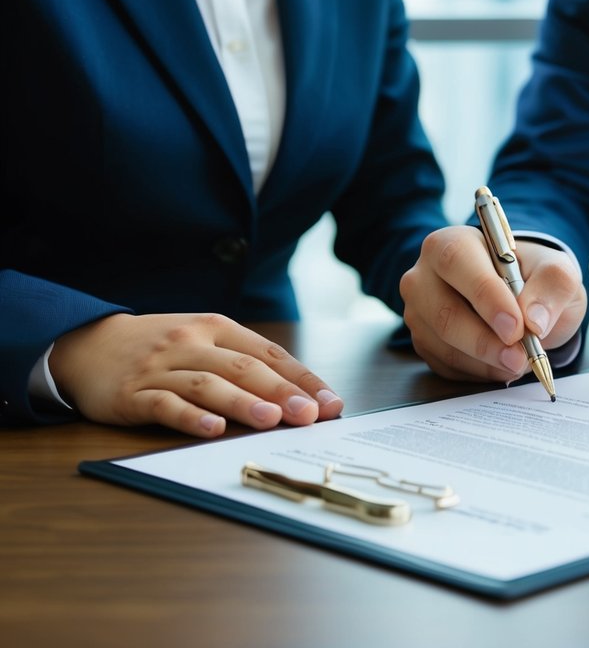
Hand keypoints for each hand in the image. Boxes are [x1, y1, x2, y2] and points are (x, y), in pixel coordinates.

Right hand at [50, 313, 343, 436]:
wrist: (87, 344)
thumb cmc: (162, 347)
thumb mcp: (204, 340)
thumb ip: (246, 363)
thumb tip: (299, 396)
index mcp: (217, 327)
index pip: (270, 353)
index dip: (302, 379)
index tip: (331, 403)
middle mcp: (192, 342)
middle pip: (244, 368)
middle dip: (282, 392)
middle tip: (310, 415)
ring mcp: (161, 367)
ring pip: (208, 384)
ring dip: (243, 403)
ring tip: (271, 420)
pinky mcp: (132, 394)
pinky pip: (165, 404)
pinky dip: (191, 417)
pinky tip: (212, 430)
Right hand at [400, 226, 587, 381]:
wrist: (523, 301)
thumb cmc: (533, 279)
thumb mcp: (556, 272)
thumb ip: (553, 285)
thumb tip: (535, 320)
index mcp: (454, 243)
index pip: (457, 262)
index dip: (486, 296)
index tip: (517, 327)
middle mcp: (426, 274)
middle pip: (444, 312)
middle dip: (486, 341)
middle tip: (520, 357)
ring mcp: (419, 311)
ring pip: (444, 345)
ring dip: (486, 361)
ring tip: (519, 362)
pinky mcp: (423, 342)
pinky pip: (445, 365)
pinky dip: (479, 372)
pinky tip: (501, 364)